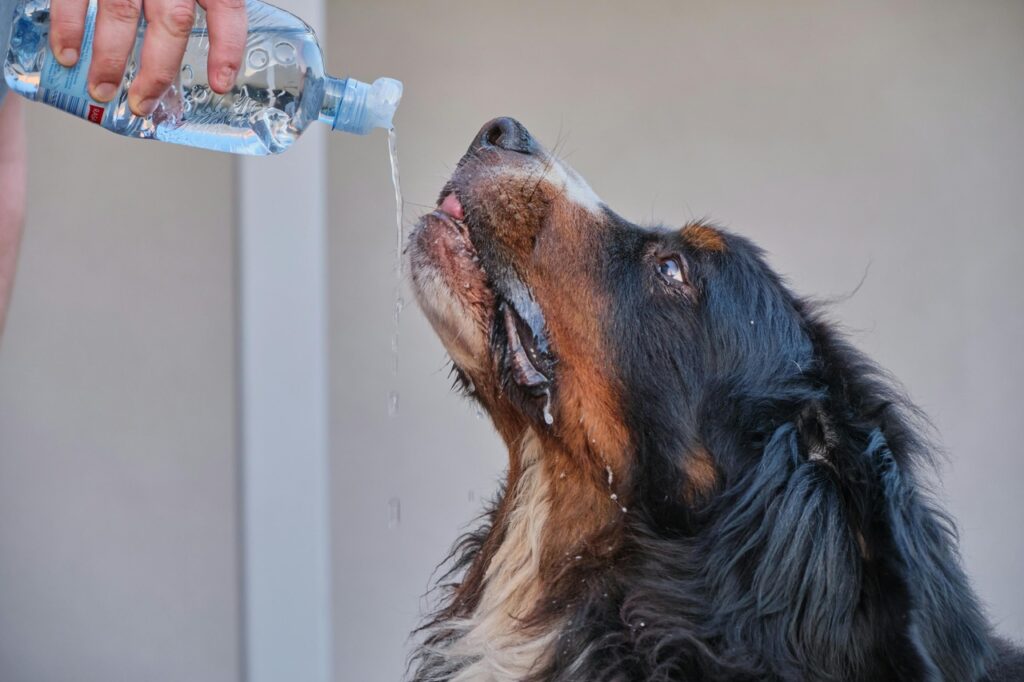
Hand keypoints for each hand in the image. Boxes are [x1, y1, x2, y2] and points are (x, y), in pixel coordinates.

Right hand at [48, 0, 247, 116]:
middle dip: (157, 70)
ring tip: (102, 89)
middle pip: (171, 22)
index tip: (220, 84)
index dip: (226, 48)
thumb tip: (215, 42)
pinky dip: (69, 25)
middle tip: (143, 102)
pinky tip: (67, 52)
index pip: (226, 7)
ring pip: (122, 14)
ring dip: (110, 58)